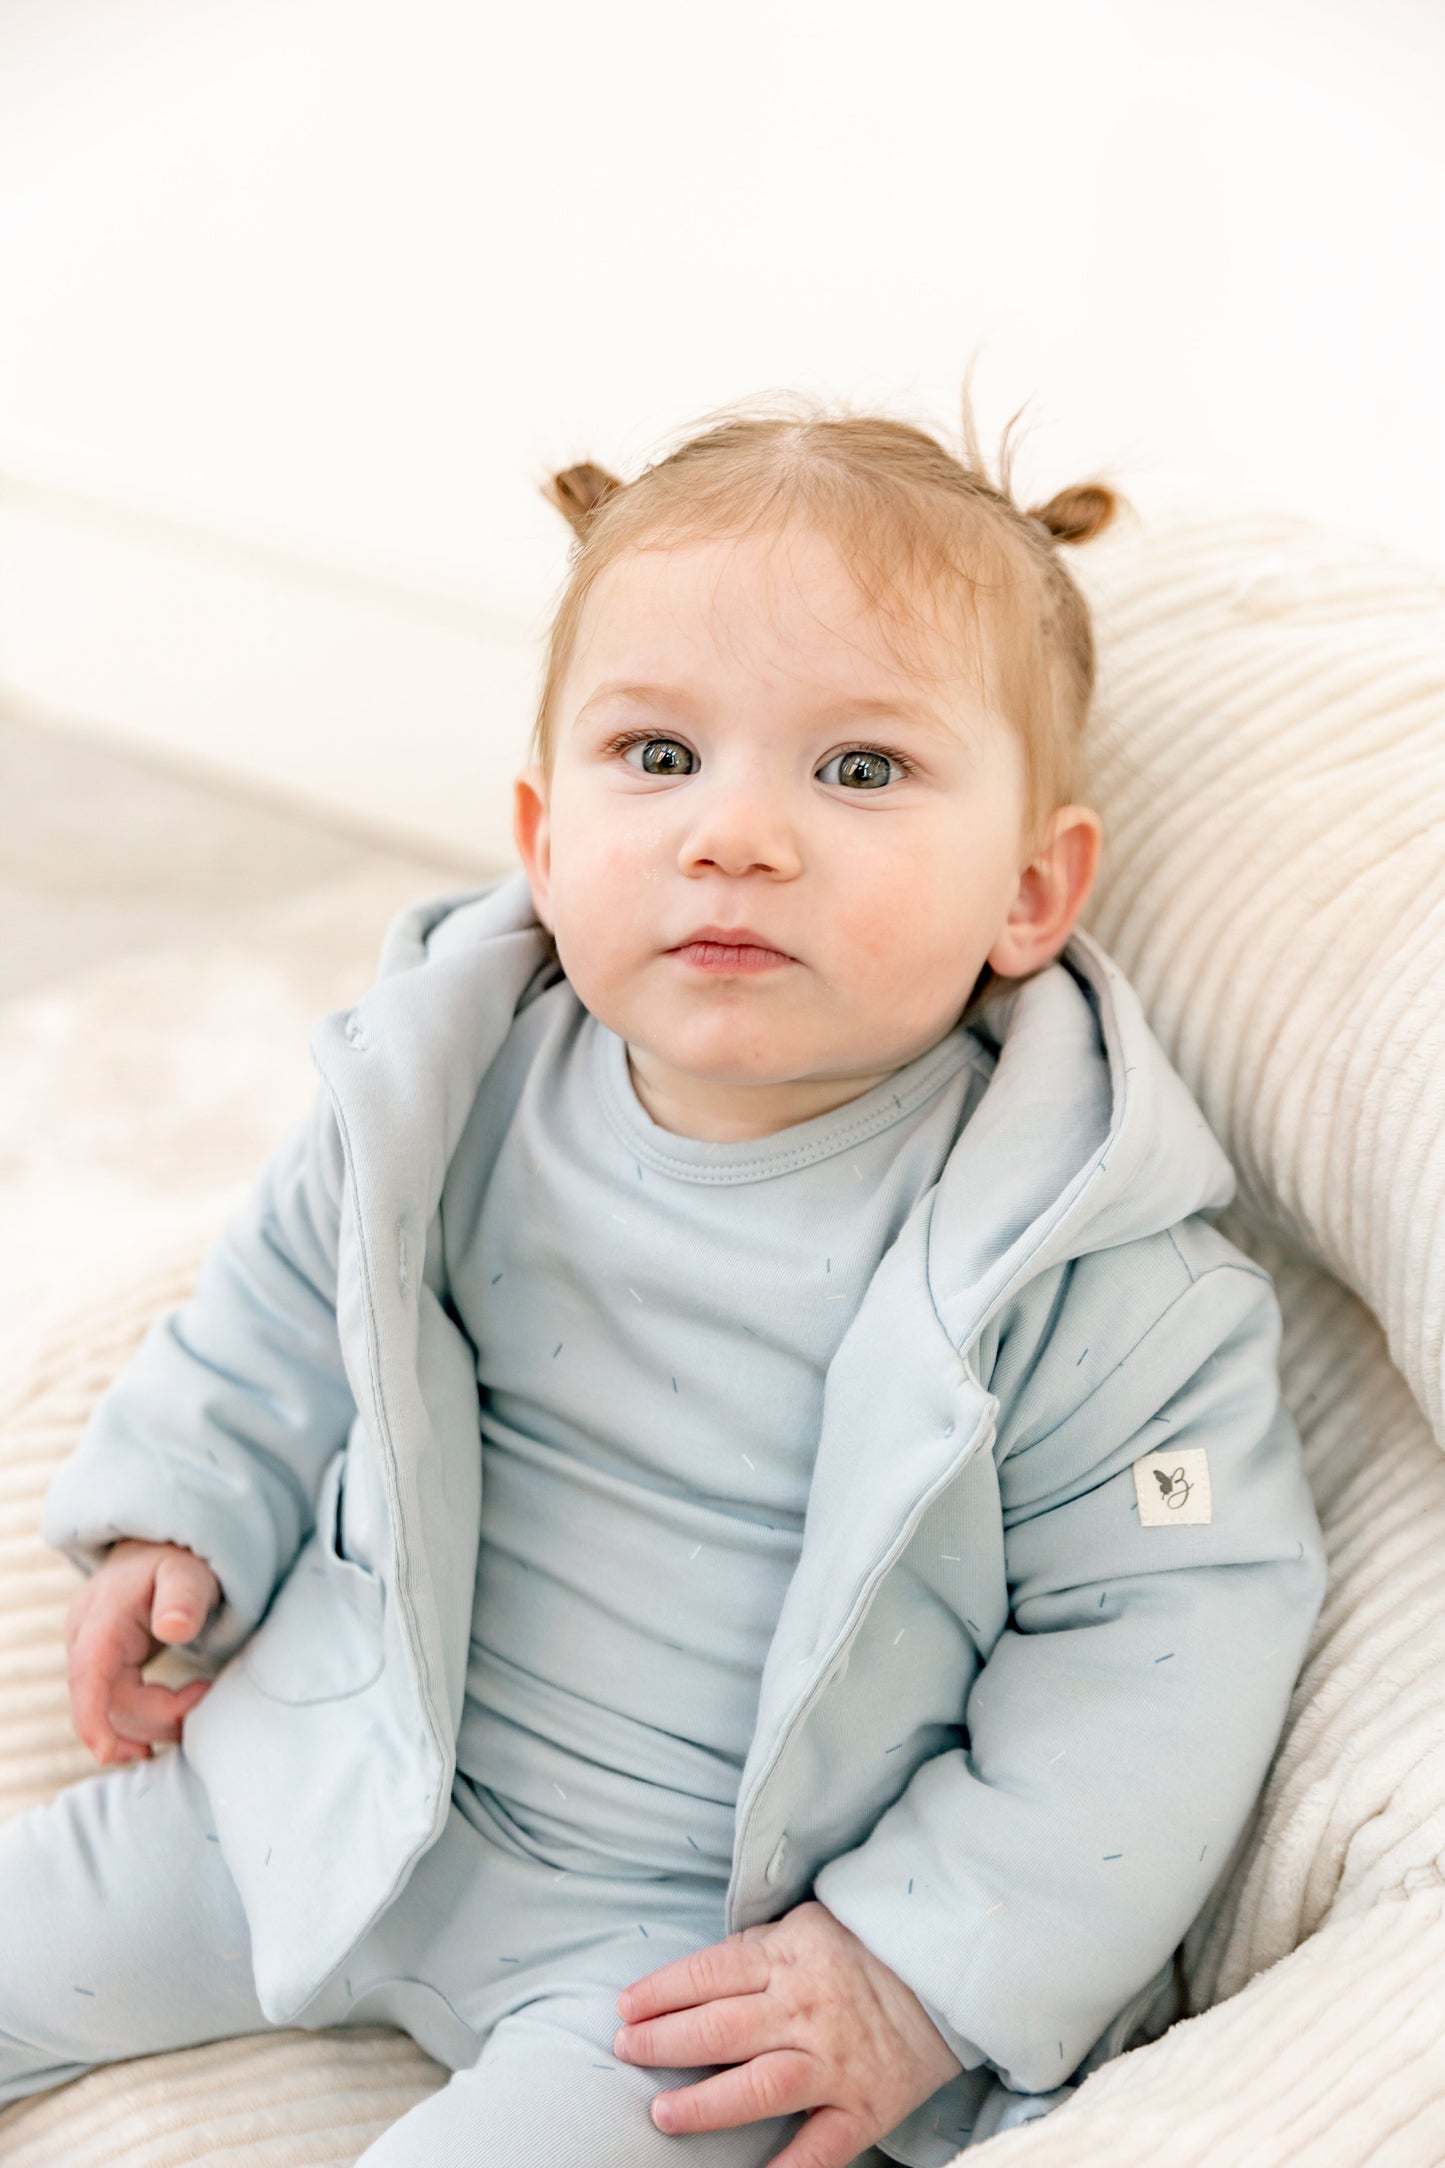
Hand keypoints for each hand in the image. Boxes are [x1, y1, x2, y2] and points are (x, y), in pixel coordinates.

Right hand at [64, 1538, 219, 1764]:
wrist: (161, 1550)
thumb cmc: (178, 1559)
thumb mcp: (188, 1571)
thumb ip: (183, 1597)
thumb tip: (173, 1629)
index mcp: (103, 1614)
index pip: (88, 1671)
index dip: (91, 1716)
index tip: (105, 1752)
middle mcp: (86, 1638)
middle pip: (108, 1701)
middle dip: (156, 1717)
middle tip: (203, 1698)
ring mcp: (90, 1655)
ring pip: (111, 1711)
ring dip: (153, 1723)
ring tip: (195, 1702)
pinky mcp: (101, 1669)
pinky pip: (111, 1708)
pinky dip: (137, 1726)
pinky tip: (159, 1734)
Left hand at [612, 1898, 962, 2167]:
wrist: (946, 1974)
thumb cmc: (866, 1946)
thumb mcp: (808, 1923)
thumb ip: (757, 1951)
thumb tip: (694, 1979)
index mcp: (789, 1955)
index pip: (710, 1973)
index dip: (662, 1991)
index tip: (626, 2007)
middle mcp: (805, 2009)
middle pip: (720, 2029)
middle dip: (663, 2041)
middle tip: (625, 2050)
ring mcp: (833, 2062)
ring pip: (757, 2087)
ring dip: (704, 2104)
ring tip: (662, 2114)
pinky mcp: (862, 2108)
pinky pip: (818, 2149)